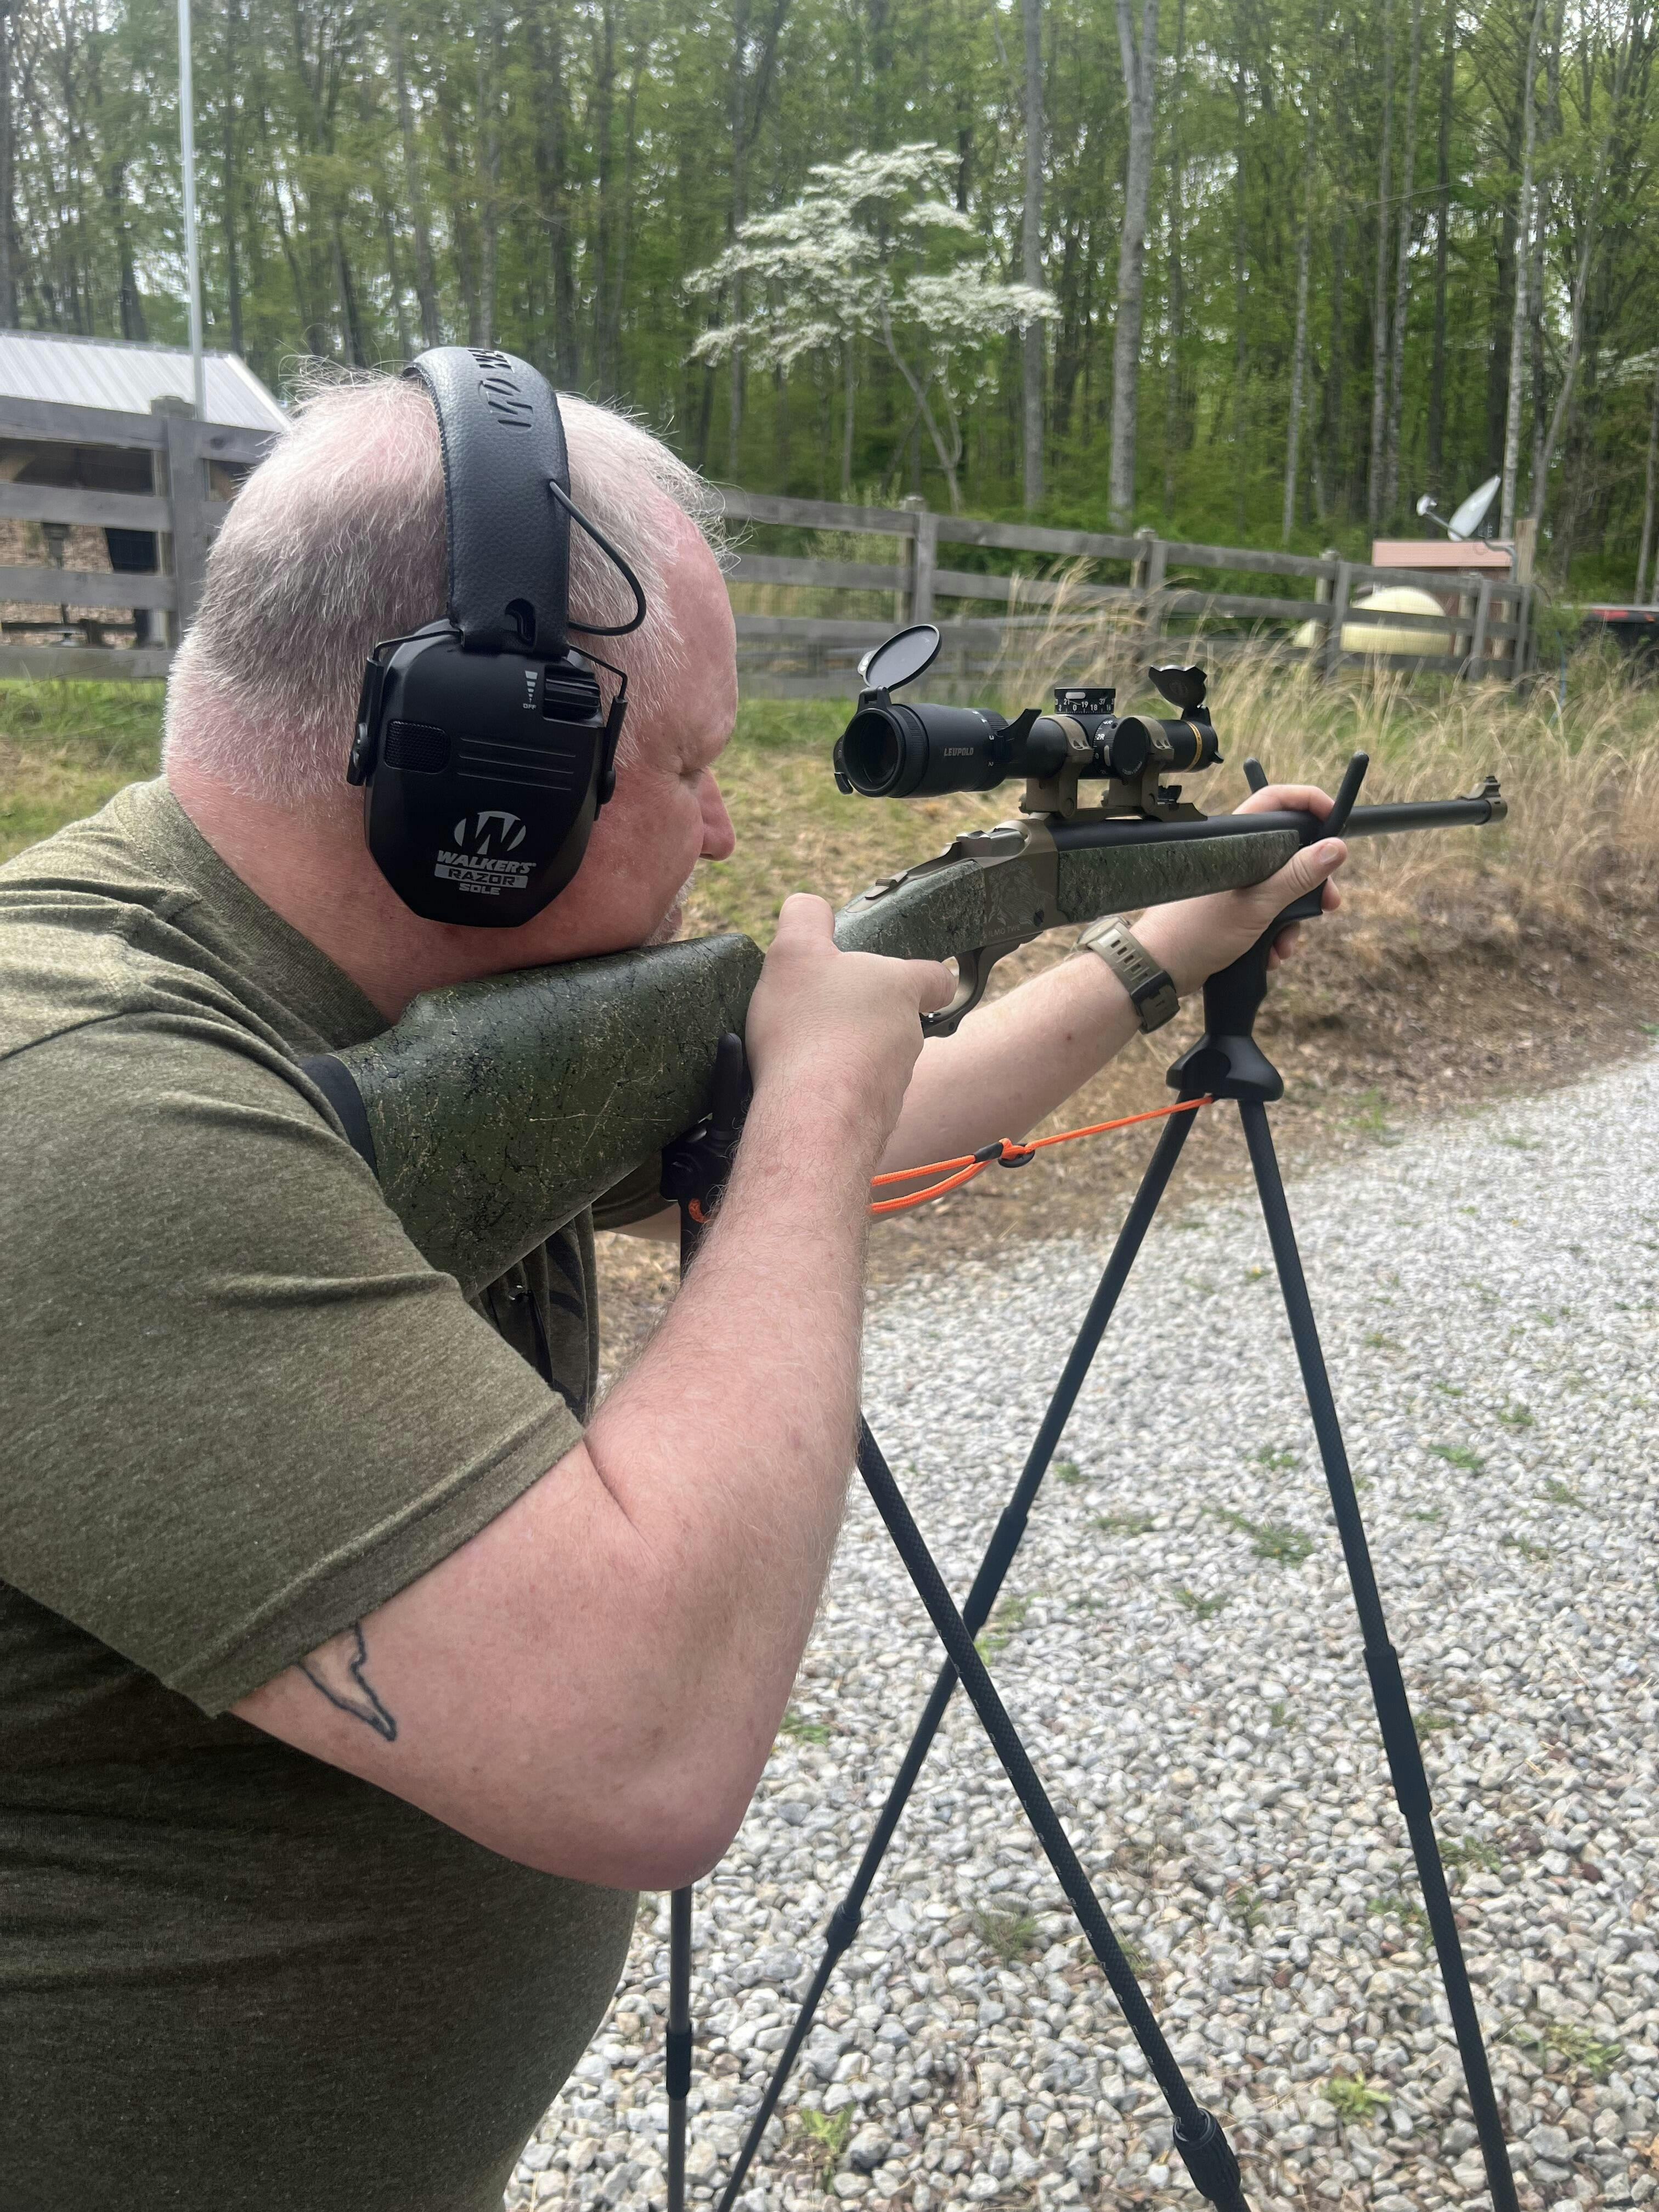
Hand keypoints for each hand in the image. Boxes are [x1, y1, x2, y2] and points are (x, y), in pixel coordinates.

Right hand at [746, 894, 955, 1153]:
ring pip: (877, 1063)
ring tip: (802, 1057)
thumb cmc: (808, 1029)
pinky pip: (857, 1100)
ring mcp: (895, 1084)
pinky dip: (834, 1094)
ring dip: (847, 1058)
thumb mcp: (795, 952)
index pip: (934, 976)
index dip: (924, 975)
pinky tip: (801, 1093)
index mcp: (898, 988)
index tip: (911, 980)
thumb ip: (805, 918)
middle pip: (897, 1021)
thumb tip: (809, 905)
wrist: (812, 1117)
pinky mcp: (875, 1122)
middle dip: (864, 1019)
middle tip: (820, 1016)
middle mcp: (907, 1037)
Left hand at [1134, 784, 1346, 996]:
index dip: (1309, 803)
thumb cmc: (1197, 932)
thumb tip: (1336, 848)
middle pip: (1288, 852)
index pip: (1276, 802)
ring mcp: (1232, 882)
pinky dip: (1272, 932)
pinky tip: (1269, 953)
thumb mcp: (1258, 905)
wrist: (1160, 968)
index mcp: (1235, 841)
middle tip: (1330, 903)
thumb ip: (1298, 876)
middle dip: (1311, 883)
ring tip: (1283, 945)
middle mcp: (1234, 857)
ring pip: (1279, 888)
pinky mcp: (1228, 906)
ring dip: (1290, 919)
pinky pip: (1264, 911)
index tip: (1335, 819)